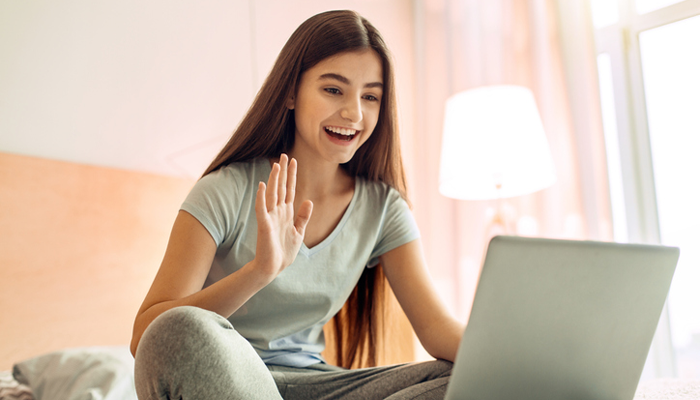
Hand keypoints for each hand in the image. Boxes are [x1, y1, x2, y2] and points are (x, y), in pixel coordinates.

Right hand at [253, 154, 312, 279]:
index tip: (293, 160)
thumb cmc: (284, 252)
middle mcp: (277, 212)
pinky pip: (261, 208)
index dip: (292, 175)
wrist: (273, 268)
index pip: (289, 189)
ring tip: (276, 165)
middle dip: (283, 172)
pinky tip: (262, 185)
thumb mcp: (299, 232)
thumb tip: (308, 200)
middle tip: (284, 155)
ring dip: (274, 180)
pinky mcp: (264, 225)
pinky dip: (261, 197)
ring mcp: (270, 217)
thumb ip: (303, 217)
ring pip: (272, 194)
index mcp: (286, 212)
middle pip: (280, 187)